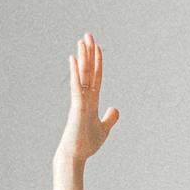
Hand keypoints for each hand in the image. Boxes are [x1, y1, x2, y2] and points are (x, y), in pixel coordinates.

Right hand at [57, 32, 118, 163]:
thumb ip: (110, 118)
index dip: (98, 62)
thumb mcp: (104, 129)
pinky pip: (76, 86)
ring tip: (82, 39)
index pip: (96, 77)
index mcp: (92, 100)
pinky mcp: (77, 106)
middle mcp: (85, 96)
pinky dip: (76, 73)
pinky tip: (74, 59)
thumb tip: (115, 109)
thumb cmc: (87, 144)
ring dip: (83, 57)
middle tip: (88, 34)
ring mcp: (80, 100)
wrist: (76, 156)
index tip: (98, 47)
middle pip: (89, 70)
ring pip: (82, 74)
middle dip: (89, 53)